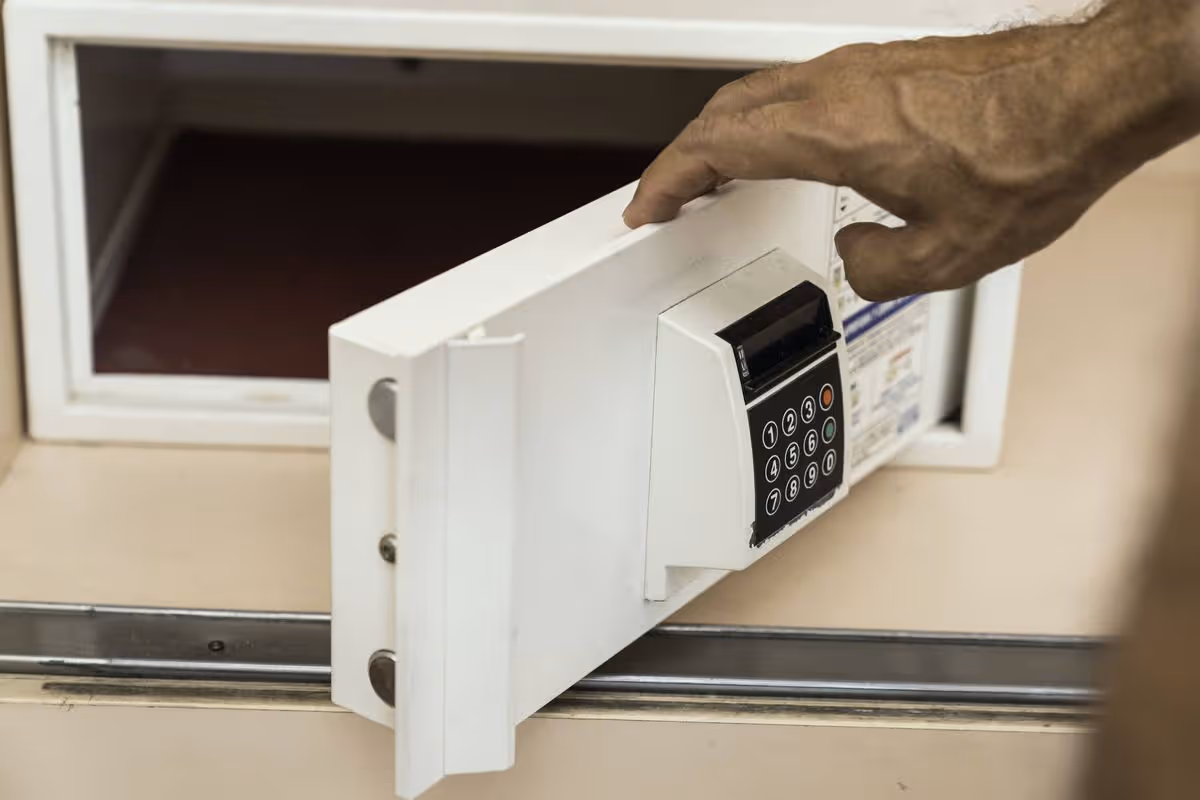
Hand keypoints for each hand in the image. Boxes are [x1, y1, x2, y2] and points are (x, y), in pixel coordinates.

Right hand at [623, 8, 1199, 300]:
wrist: (1090, 97)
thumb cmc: (1031, 156)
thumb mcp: (946, 255)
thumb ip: (875, 267)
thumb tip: (855, 256)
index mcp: (831, 132)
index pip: (716, 147)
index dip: (668, 179)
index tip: (646, 205)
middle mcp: (836, 89)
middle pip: (725, 111)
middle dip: (685, 157)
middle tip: (669, 194)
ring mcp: (859, 70)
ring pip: (759, 93)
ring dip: (724, 133)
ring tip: (715, 175)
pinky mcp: (885, 67)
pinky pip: (797, 89)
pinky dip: (766, 120)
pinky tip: (784, 148)